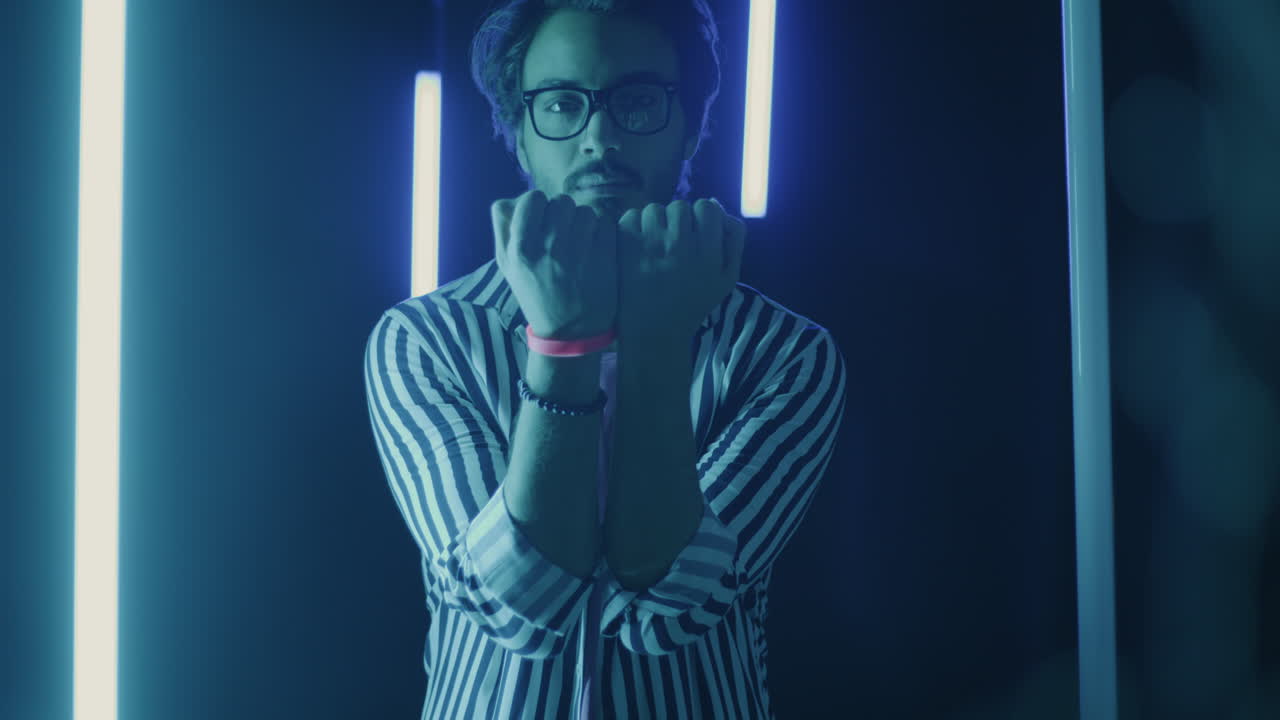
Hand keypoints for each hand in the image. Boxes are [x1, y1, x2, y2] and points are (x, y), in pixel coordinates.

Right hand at [491, 189, 618, 338]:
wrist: (569, 333)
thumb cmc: (535, 293)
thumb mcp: (507, 265)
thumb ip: (505, 228)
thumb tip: (516, 198)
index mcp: (520, 250)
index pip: (531, 198)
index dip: (539, 204)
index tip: (543, 218)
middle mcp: (547, 249)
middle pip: (560, 201)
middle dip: (563, 212)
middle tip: (563, 232)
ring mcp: (578, 254)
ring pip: (585, 210)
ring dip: (584, 221)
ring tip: (580, 241)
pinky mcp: (604, 258)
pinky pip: (605, 224)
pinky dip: (602, 232)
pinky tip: (596, 247)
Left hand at [615, 198, 744, 346]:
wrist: (655, 331)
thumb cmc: (693, 303)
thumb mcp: (726, 278)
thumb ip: (733, 241)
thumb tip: (716, 204)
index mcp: (708, 252)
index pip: (707, 207)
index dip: (702, 217)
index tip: (696, 234)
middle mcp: (680, 244)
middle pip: (680, 206)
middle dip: (678, 220)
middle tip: (674, 241)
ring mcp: (651, 244)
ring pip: (655, 209)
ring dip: (656, 222)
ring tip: (655, 244)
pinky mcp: (626, 247)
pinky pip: (632, 216)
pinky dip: (634, 226)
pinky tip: (638, 245)